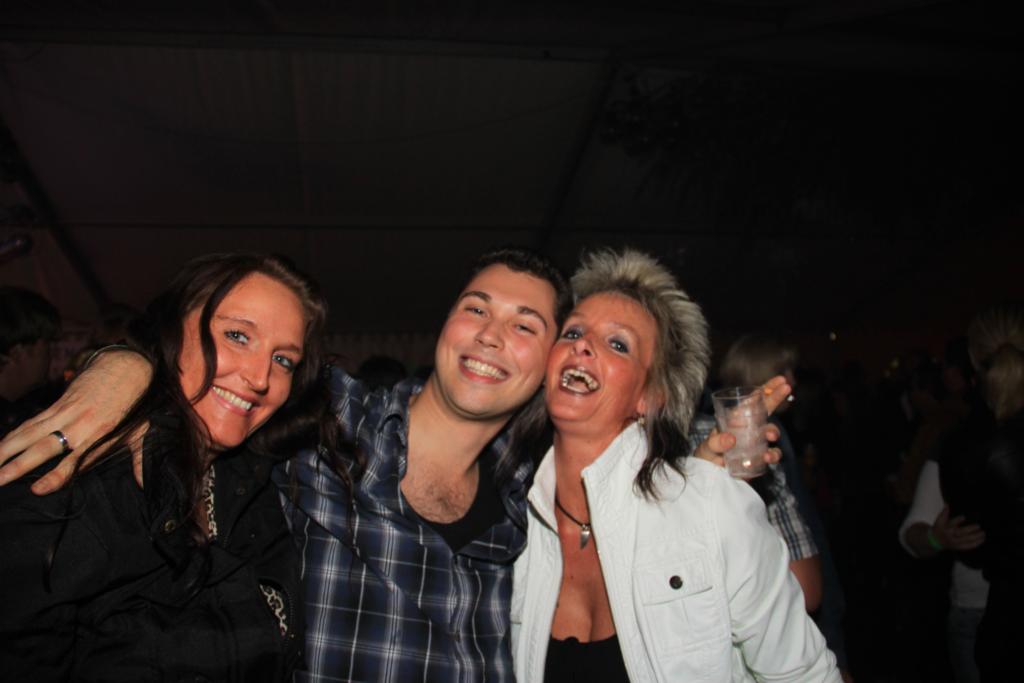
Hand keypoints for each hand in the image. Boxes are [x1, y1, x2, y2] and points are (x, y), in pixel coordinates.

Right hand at [0, 349, 152, 493]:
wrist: (125, 368)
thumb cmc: (133, 404)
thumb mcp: (142, 432)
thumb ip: (139, 459)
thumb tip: (143, 484)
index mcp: (99, 437)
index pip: (74, 461)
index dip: (56, 476)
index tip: (38, 489)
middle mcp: (79, 426)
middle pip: (44, 448)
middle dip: (19, 465)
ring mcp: (66, 414)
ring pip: (30, 433)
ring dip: (7, 450)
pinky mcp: (58, 404)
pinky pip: (31, 422)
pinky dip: (13, 435)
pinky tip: (0, 447)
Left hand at [693, 376, 790, 467]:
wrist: (711, 477)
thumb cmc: (708, 456)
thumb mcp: (708, 447)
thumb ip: (717, 442)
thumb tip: (731, 439)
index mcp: (736, 419)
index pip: (752, 400)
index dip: (766, 389)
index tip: (780, 380)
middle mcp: (749, 428)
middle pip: (766, 410)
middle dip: (776, 397)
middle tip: (787, 387)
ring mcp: (756, 442)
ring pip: (772, 432)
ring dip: (773, 431)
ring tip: (770, 436)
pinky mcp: (760, 458)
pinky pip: (772, 454)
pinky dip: (772, 456)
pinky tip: (766, 458)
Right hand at [931, 505, 984, 551]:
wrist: (935, 541)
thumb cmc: (939, 529)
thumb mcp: (939, 520)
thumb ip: (944, 513)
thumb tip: (947, 504)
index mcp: (946, 528)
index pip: (951, 523)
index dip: (957, 520)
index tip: (964, 517)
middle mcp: (950, 535)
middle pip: (961, 532)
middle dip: (970, 529)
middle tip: (978, 526)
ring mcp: (955, 542)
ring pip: (966, 540)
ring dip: (975, 537)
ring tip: (983, 533)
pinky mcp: (958, 547)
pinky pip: (968, 546)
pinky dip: (976, 543)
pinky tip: (982, 540)